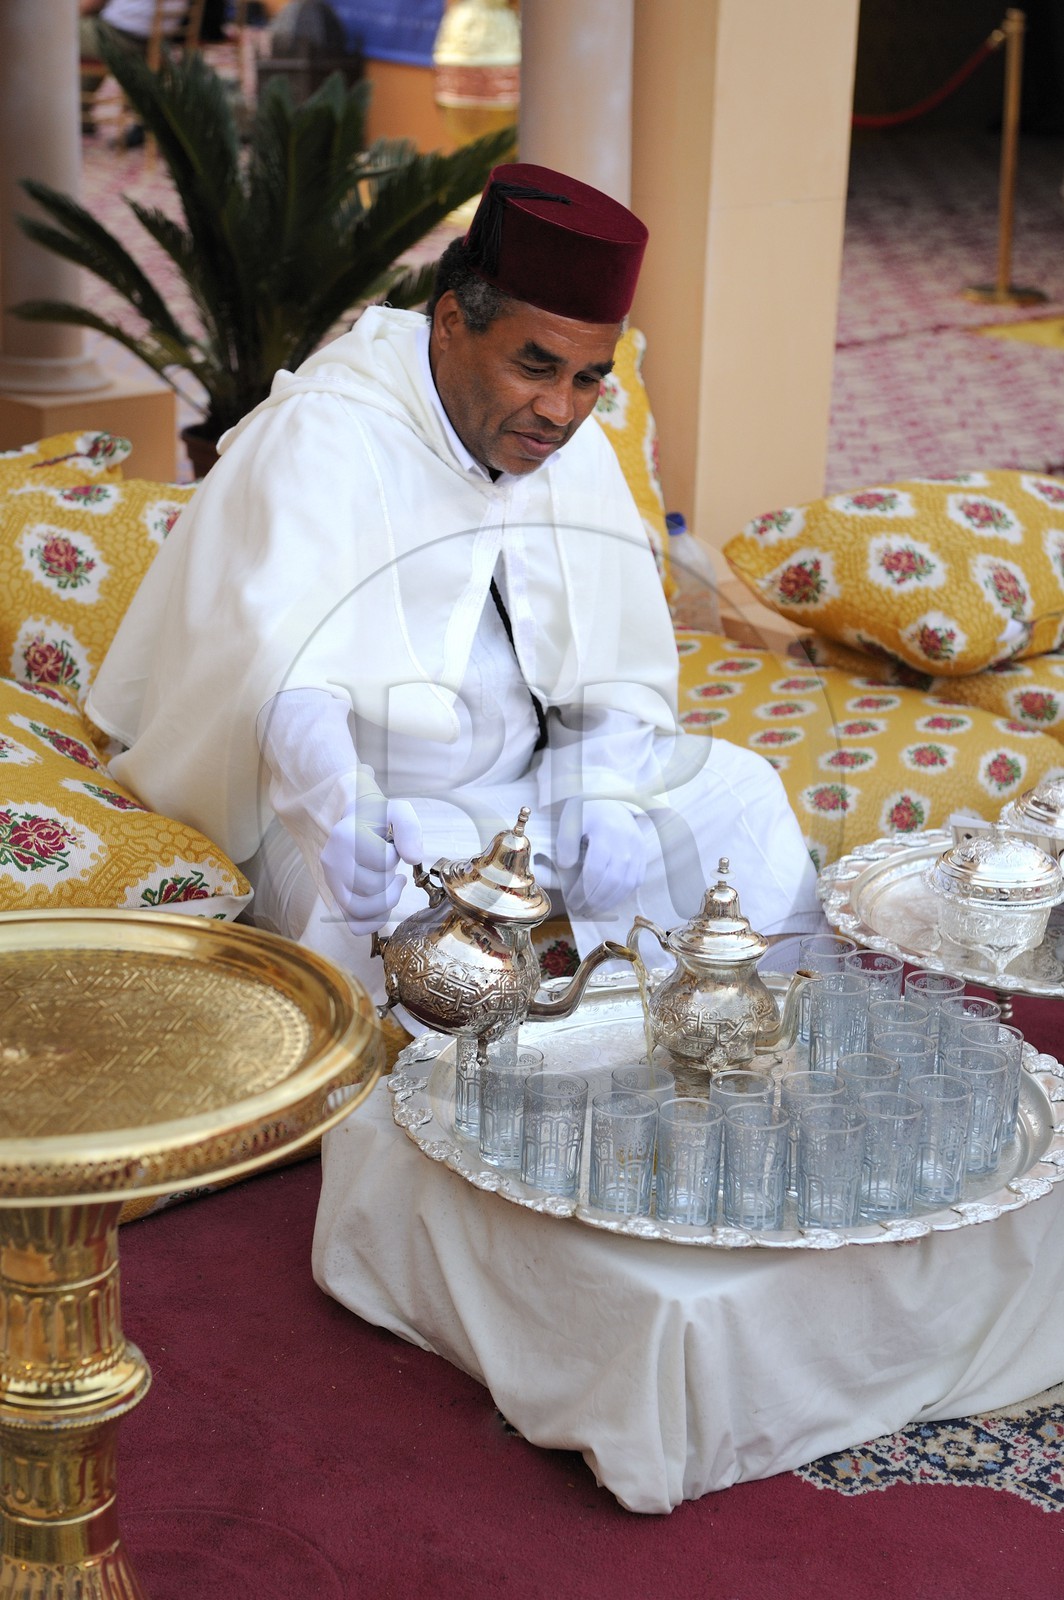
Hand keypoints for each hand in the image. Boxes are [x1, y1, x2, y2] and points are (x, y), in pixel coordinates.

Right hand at [320, 798, 421, 935]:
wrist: (354, 823)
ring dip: (385, 899)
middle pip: (374, 888)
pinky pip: (355, 925)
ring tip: (388, 882)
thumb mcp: (397, 811)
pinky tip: (383, 906)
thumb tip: (413, 858)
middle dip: (390, 878)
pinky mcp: (335, 898)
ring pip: (363, 910)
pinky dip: (373, 922)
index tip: (389, 846)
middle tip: (388, 865)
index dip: (395, 855)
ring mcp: (331, 882)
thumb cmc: (377, 819)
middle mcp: (332, 861)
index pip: (383, 860)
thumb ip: (409, 828)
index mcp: (345, 836)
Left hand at [556, 799, 645, 916]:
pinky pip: (636, 881)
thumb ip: (566, 842)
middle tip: (581, 910)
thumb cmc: (587, 811)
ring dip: (609, 902)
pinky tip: (609, 900)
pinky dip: (623, 894)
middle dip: (595, 901)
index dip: (582, 891)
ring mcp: (637, 849)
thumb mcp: (571, 820)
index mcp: (605, 831)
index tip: (571, 901)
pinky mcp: (643, 854)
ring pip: (626, 884)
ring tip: (593, 910)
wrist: (611, 800)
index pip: (595, 870)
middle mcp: (625, 841)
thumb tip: (566, 866)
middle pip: (611, 881)